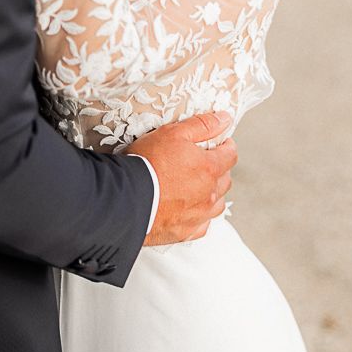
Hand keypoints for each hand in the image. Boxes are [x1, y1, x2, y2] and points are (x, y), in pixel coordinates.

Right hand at [128, 111, 238, 244]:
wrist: (122, 200)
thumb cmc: (146, 164)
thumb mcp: (173, 133)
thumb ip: (202, 125)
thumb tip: (225, 119)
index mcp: (210, 168)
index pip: (230, 155)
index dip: (225, 146)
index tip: (219, 144)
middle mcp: (209, 194)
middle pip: (225, 180)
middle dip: (218, 169)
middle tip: (203, 163)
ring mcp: (198, 215)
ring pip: (217, 204)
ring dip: (212, 194)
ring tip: (197, 187)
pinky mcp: (184, 232)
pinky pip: (202, 226)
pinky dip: (199, 217)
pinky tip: (189, 211)